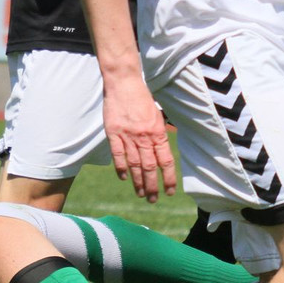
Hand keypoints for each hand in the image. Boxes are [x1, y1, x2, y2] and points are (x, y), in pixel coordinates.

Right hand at [103, 76, 176, 202]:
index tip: (170, 191)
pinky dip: (122, 168)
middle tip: (153, 200)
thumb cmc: (141, 99)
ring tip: (141, 194)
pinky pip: (118, 155)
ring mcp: (128, 136)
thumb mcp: (156, 116)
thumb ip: (158, 136)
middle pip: (150, 167)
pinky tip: (125, 178)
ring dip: (138, 182)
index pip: (165, 161)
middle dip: (152, 186)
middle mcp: (144, 136)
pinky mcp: (114, 133)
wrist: (124, 83)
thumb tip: (162, 156)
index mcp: (158, 132)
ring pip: (135, 165)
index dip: (168, 178)